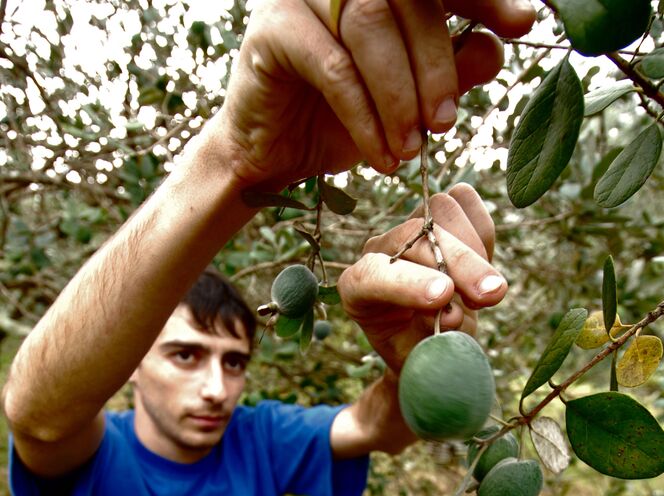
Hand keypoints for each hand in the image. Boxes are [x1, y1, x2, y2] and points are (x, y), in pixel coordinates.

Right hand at [216, 0, 535, 188]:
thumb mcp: (408, 101)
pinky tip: (381, 155)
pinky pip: (333, 67)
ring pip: (371, 29)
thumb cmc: (341, 120)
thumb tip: (494, 46)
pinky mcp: (271, 30)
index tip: (522, 24)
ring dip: (400, 96)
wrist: (273, 155)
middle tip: (445, 124)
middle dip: (437, 67)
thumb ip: (450, 71)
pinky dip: (364, 116)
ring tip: (411, 149)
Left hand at [337, 183, 506, 372]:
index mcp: (357, 290)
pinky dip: (483, 231)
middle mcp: (379, 251)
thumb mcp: (420, 359)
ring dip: (475, 249)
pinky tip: (483, 266)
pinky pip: (466, 201)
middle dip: (459, 264)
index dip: (408, 283)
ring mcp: (408, 229)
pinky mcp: (437, 216)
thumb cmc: (419, 354)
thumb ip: (430, 340)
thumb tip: (453, 315)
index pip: (373, 275)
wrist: (428, 341)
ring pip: (443, 210)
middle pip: (416, 237)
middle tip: (491, 294)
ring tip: (483, 294)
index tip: (443, 297)